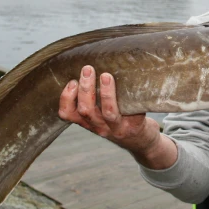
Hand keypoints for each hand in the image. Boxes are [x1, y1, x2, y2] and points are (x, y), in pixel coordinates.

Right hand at [58, 65, 176, 168]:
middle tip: (88, 69)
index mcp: (88, 122)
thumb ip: (93, 98)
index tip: (72, 81)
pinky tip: (131, 86)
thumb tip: (87, 67)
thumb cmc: (119, 119)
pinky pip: (132, 114)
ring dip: (106, 93)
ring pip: (108, 112)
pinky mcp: (134, 127)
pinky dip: (130, 100)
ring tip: (107, 76)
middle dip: (86, 88)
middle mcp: (100, 127)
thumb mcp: (101, 114)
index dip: (66, 98)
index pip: (67, 114)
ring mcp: (117, 129)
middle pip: (86, 110)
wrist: (142, 141)